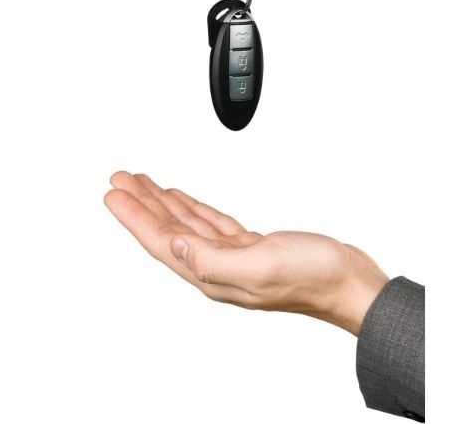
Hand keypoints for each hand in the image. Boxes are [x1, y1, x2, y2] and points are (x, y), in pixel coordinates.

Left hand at [104, 172, 387, 335]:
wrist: (350, 282)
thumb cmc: (315, 278)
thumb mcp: (262, 266)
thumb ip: (213, 259)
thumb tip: (173, 246)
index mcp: (214, 274)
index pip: (162, 242)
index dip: (135, 217)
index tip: (114, 194)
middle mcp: (217, 267)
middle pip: (168, 230)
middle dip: (142, 204)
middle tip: (121, 180)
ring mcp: (233, 257)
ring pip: (186, 224)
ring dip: (162, 203)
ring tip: (142, 184)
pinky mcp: (250, 247)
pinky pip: (210, 223)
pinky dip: (192, 209)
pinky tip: (182, 200)